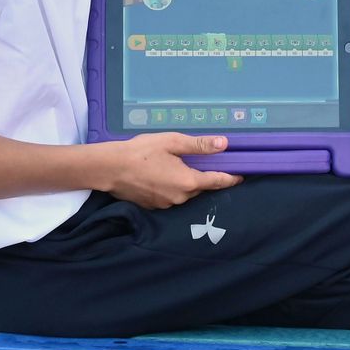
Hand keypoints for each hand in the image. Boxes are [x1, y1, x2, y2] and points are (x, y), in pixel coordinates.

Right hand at [90, 133, 241, 208]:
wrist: (108, 168)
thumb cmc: (141, 152)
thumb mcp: (173, 142)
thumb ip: (199, 145)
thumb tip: (224, 144)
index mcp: (188, 181)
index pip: (218, 181)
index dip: (231, 178)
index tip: (241, 175)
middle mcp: (180, 197)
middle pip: (201, 187)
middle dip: (205, 176)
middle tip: (204, 162)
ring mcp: (166, 204)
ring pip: (185, 192)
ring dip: (186, 181)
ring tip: (178, 166)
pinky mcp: (153, 206)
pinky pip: (171, 196)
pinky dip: (172, 187)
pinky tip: (163, 175)